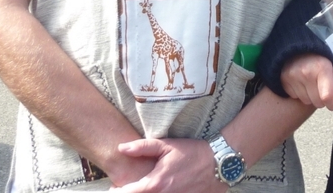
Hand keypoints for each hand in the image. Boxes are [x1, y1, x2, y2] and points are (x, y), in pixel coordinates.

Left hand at [111, 138, 225, 192]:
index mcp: (155, 184)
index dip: (118, 192)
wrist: (218, 163)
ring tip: (149, 186)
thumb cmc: (191, 152)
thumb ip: (142, 147)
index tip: (114, 188)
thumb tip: (121, 148)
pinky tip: (163, 189)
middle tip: (129, 186)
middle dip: (134, 192)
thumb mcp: (167, 145)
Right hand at [281, 54, 332, 110]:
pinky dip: (300, 94)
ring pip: (307, 101)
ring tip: (312, 85)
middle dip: (323, 101)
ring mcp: (293, 76)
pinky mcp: (284, 80)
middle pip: (318, 102)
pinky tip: (302, 84)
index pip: (328, 97)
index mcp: (322, 67)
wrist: (298, 49)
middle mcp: (306, 72)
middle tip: (322, 90)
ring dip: (311, 97)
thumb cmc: (320, 60)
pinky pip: (296, 97)